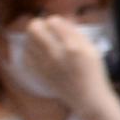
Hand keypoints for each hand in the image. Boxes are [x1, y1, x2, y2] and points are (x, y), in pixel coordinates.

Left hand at [0, 14, 119, 119]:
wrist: (88, 99)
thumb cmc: (93, 73)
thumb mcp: (92, 50)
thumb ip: (76, 34)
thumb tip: (61, 21)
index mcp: (73, 46)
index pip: (53, 21)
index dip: (55, 21)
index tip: (59, 27)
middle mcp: (56, 54)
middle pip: (34, 28)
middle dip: (39, 25)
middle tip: (46, 31)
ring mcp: (45, 65)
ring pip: (27, 41)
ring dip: (34, 38)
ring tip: (43, 43)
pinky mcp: (39, 73)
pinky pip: (25, 56)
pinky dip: (30, 52)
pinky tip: (39, 54)